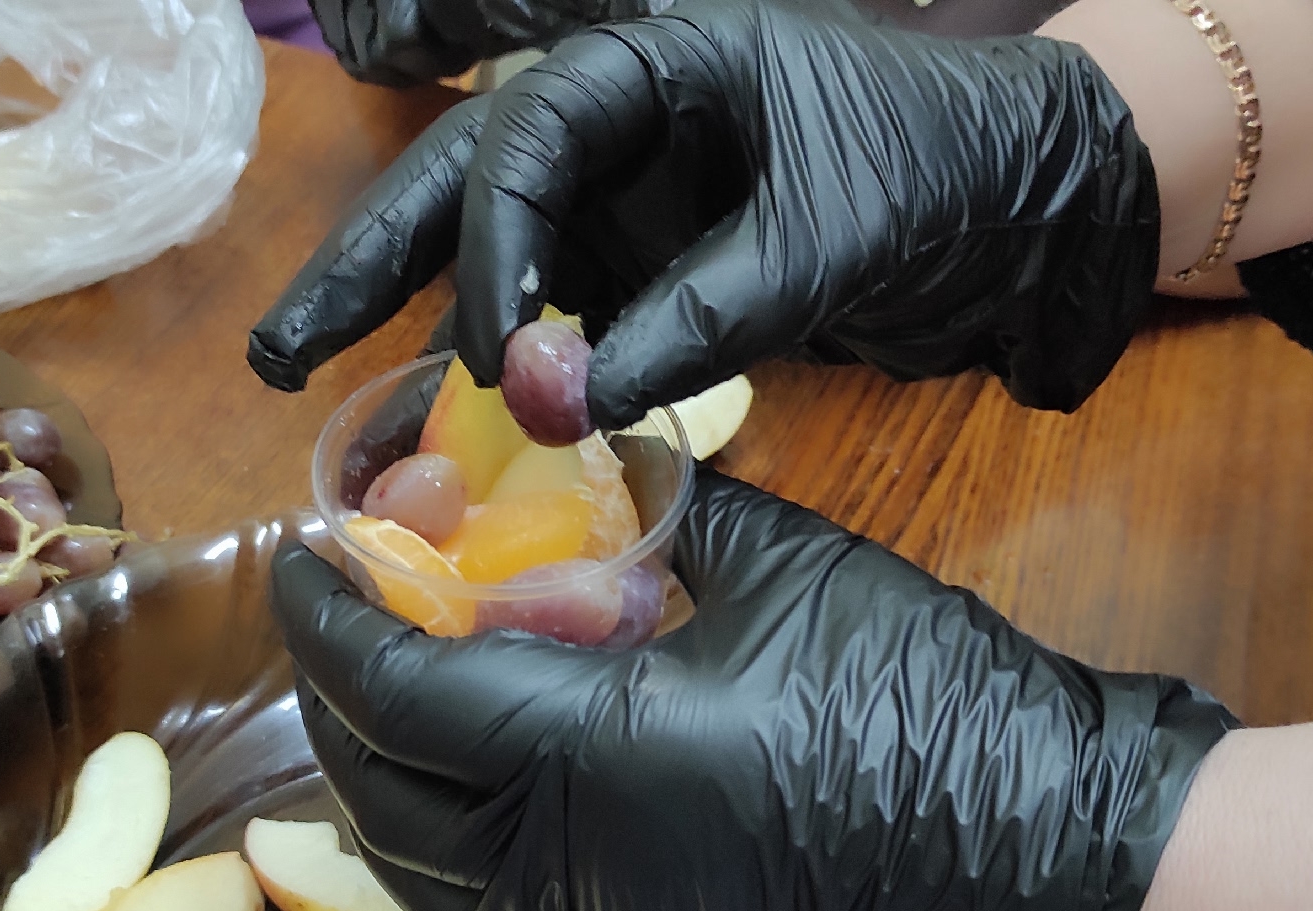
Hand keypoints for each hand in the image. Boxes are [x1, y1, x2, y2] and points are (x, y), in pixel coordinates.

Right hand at [251, 0, 1160, 424]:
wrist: (1036, 207)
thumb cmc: (943, 170)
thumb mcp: (822, 235)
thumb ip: (692, 315)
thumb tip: (558, 407)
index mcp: (656, 67)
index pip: (526, 141)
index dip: (493, 251)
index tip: (502, 360)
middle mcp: (623, 129)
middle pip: (463, 187)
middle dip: (368, 264)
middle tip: (277, 355)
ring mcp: (634, 204)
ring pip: (496, 262)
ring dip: (416, 328)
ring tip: (317, 395)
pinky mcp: (656, 276)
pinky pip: (559, 323)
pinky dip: (510, 379)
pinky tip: (454, 441)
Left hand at [271, 471, 1235, 910]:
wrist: (1042, 858)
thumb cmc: (928, 698)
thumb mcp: (788, 565)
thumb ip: (658, 506)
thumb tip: (575, 443)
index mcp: (597, 753)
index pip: (400, 683)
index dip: (333, 611)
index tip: (303, 541)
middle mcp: (569, 863)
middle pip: (379, 780)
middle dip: (339, 681)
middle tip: (352, 590)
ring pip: (414, 863)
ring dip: (374, 765)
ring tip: (393, 673)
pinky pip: (476, 906)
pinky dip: (433, 836)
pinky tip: (460, 765)